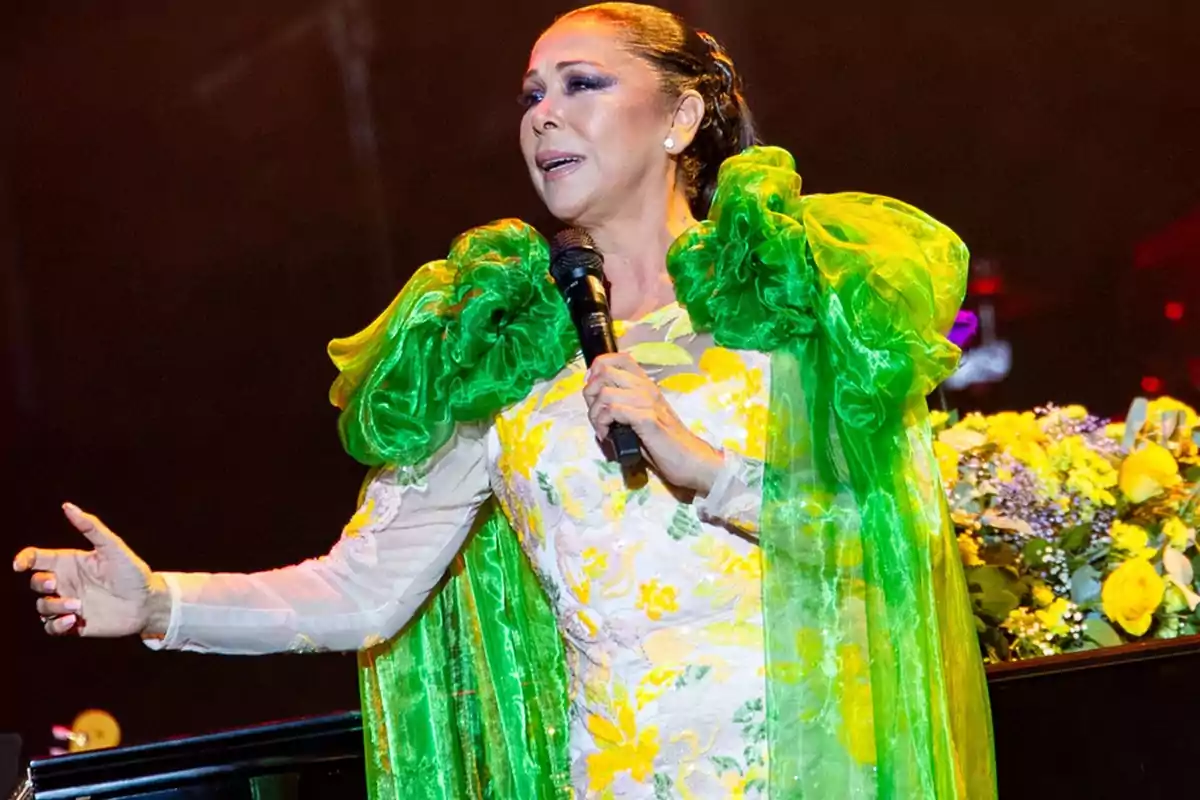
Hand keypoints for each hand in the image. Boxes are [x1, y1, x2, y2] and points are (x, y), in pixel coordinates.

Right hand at [12, 503, 168, 637]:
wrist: (148, 602)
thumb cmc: (132, 572)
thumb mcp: (113, 547)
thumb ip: (91, 527)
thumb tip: (67, 506)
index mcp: (69, 563)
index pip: (36, 559)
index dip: (23, 559)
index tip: (21, 565)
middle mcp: (66, 583)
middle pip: (36, 583)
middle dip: (41, 584)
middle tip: (57, 585)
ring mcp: (68, 603)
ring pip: (42, 607)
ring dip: (54, 606)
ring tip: (78, 606)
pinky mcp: (74, 624)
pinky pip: (51, 627)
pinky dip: (56, 625)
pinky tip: (72, 621)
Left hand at [583, 353, 723, 493]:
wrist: (690, 460)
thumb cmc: (664, 442)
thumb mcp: (641, 416)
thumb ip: (623, 403)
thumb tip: (595, 397)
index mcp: (646, 384)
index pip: (619, 357)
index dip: (598, 368)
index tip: (594, 390)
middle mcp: (646, 388)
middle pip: (604, 372)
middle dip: (590, 393)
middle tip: (596, 414)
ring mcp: (648, 402)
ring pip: (605, 393)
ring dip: (596, 414)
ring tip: (603, 429)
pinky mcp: (647, 419)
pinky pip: (614, 410)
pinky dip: (604, 424)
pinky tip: (608, 436)